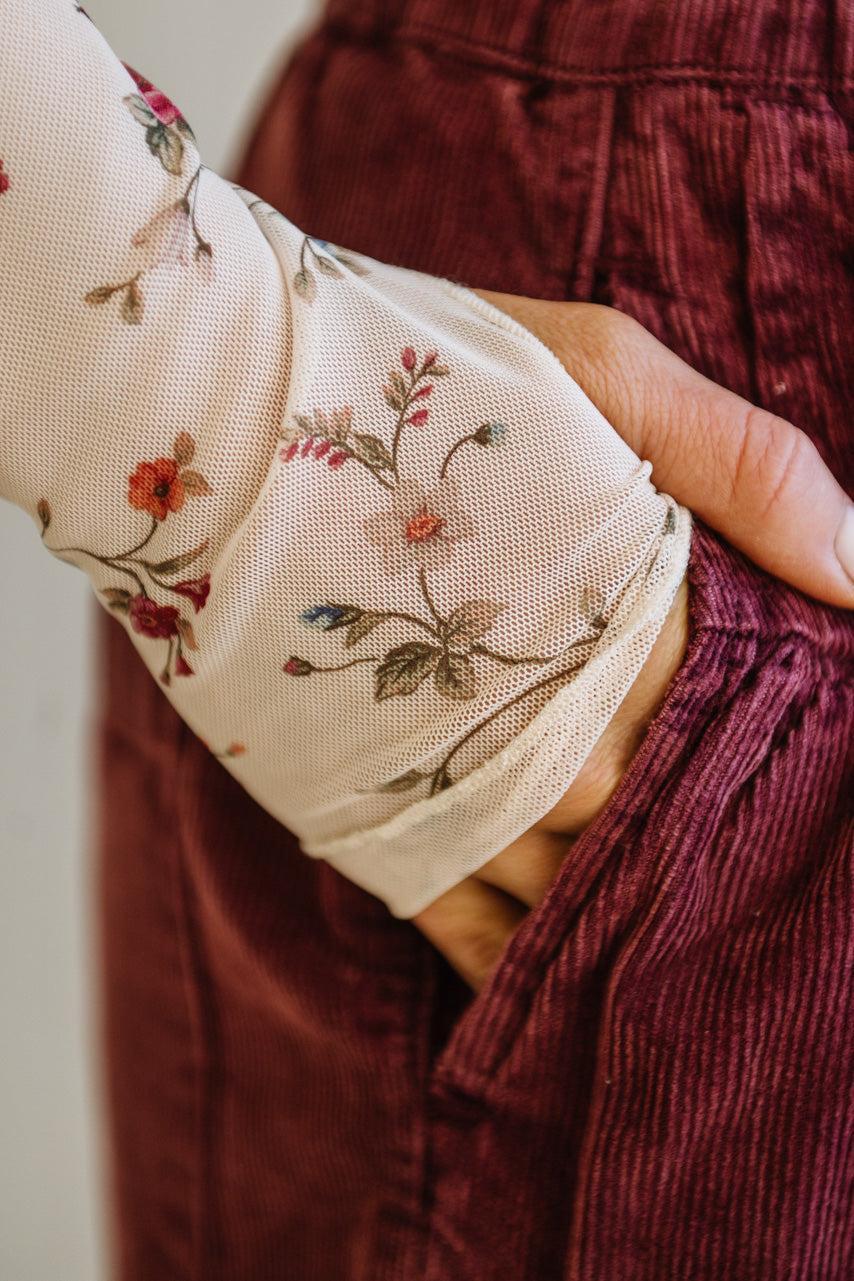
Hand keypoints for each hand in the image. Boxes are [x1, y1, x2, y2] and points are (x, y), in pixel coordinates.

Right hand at [413, 294, 852, 990]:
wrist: (220, 410)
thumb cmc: (420, 377)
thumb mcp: (603, 372)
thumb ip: (745, 467)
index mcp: (632, 623)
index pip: (755, 718)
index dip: (795, 745)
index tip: (821, 768)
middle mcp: (561, 731)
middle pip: (680, 825)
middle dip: (729, 837)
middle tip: (782, 869)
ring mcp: (464, 790)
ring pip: (588, 894)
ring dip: (638, 911)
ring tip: (692, 940)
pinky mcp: (378, 822)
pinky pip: (479, 935)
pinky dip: (530, 964)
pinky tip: (569, 979)